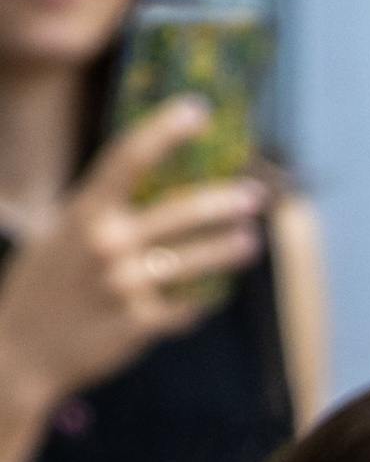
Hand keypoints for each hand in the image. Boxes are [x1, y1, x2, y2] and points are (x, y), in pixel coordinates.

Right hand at [0, 100, 266, 421]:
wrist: (21, 352)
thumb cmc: (44, 286)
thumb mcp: (61, 235)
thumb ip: (102, 210)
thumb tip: (147, 180)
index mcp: (84, 213)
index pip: (129, 157)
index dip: (166, 130)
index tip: (199, 109)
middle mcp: (106, 244)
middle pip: (180, 211)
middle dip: (223, 201)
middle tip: (255, 193)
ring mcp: (124, 286)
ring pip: (193, 261)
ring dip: (227, 250)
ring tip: (250, 242)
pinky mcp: (138, 325)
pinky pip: (185, 307)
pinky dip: (199, 301)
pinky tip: (212, 295)